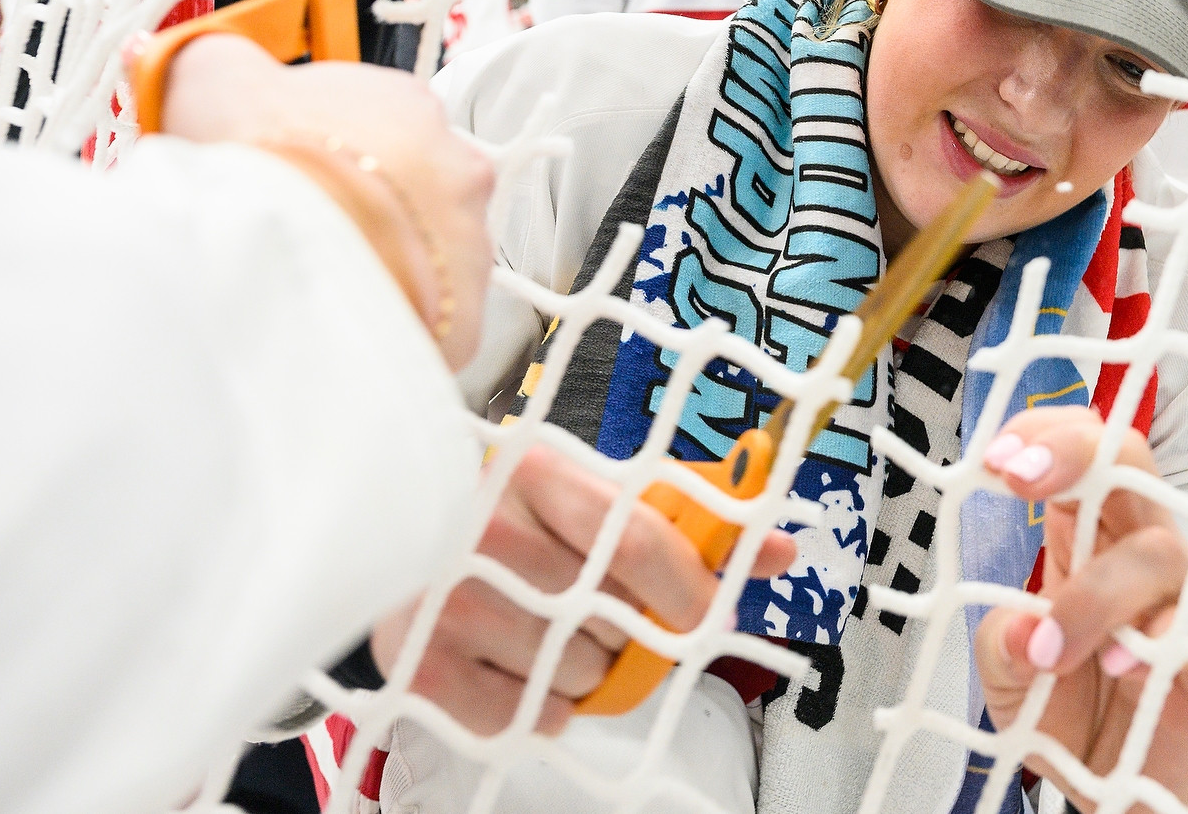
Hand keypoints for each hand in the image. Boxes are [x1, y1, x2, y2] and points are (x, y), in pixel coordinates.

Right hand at [148, 33, 494, 368]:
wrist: (274, 232)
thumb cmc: (248, 151)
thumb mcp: (214, 80)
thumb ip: (211, 61)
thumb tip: (163, 49)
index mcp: (407, 101)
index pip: (389, 127)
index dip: (340, 158)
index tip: (304, 179)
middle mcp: (455, 162)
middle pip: (417, 193)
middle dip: (371, 217)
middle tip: (315, 237)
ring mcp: (469, 236)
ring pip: (432, 259)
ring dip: (389, 271)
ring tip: (328, 287)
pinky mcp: (465, 308)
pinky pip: (434, 322)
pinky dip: (396, 324)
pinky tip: (348, 323)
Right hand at [370, 444, 799, 733]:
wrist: (407, 554)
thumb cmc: (526, 528)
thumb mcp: (605, 507)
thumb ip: (694, 528)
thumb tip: (781, 550)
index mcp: (538, 473)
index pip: (639, 539)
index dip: (687, 587)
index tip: (704, 613)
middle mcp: (484, 528)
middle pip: (610, 617)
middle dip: (625, 630)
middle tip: (601, 616)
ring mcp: (442, 596)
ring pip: (572, 670)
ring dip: (584, 670)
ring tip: (555, 637)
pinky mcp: (416, 657)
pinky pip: (518, 715)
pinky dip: (538, 709)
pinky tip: (523, 672)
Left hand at [976, 407, 1187, 813]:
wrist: (1122, 793)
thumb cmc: (1069, 715)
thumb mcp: (1009, 682)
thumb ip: (1001, 648)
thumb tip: (1017, 629)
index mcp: (1084, 537)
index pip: (1081, 454)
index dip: (1044, 435)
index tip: (995, 460)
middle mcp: (1136, 551)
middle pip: (1129, 462)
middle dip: (1075, 453)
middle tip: (1018, 479)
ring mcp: (1183, 595)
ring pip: (1158, 548)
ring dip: (1092, 596)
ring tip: (1050, 656)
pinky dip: (1160, 640)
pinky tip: (1124, 669)